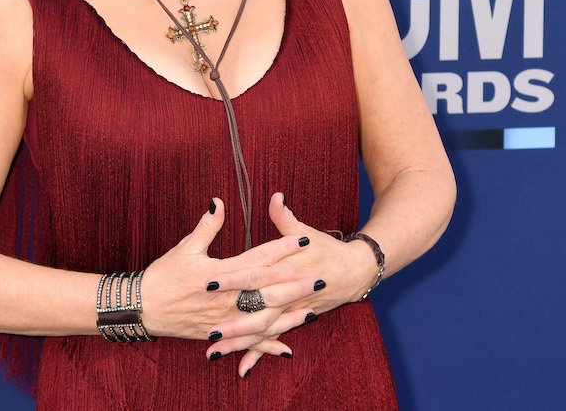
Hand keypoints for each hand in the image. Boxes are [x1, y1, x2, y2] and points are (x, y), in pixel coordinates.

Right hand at [138, 198, 309, 344]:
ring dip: (288, 316)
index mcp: (220, 273)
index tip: (304, 239)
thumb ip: (207, 227)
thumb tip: (218, 202)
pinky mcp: (219, 334)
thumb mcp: (185, 248)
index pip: (258, 258)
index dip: (283, 248)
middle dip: (296, 284)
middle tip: (321, 279)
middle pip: (267, 291)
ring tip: (312, 310)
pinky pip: (247, 341)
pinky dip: (267, 344)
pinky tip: (286, 347)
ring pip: (262, 319)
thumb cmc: (163, 276)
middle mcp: (226, 298)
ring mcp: (223, 319)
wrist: (143, 308)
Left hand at [202, 192, 381, 376]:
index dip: (234, 277)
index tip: (211, 281)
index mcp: (287, 268)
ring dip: (241, 340)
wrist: (356, 272)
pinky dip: (259, 354)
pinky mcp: (295, 322)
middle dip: (234, 320)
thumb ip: (285, 218)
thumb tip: (275, 197)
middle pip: (258, 308)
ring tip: (215, 349)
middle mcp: (289, 293)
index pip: (255, 272)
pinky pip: (274, 340)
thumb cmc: (326, 248)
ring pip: (264, 330)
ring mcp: (293, 311)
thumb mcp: (305, 231)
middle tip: (210, 329)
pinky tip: (242, 369)